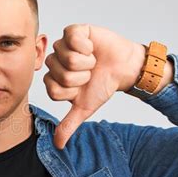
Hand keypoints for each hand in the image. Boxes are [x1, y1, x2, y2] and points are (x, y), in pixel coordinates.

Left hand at [43, 23, 144, 148]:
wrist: (124, 68)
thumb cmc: (103, 86)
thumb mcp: (85, 108)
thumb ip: (69, 125)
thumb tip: (57, 145)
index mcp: (54, 79)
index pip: (53, 89)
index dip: (72, 90)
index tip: (82, 87)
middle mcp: (55, 61)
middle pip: (59, 74)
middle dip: (81, 77)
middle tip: (89, 73)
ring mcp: (63, 45)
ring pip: (66, 58)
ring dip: (86, 63)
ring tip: (92, 61)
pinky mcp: (74, 31)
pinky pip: (72, 38)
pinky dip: (86, 46)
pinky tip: (91, 47)